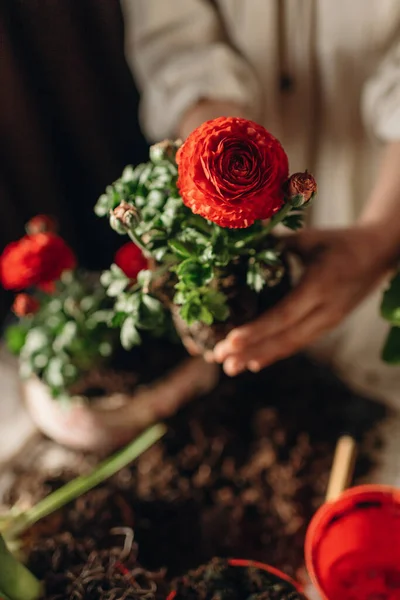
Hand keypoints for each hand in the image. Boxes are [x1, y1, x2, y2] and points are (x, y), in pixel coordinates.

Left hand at [210, 225, 396, 375]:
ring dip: (259, 357)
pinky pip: (298, 343)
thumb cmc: (340, 242)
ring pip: (291, 345)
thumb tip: (238, 248)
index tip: (231, 341)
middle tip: (221, 360)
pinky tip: (254, 362)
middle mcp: (325, 310)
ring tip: (231, 367)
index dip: (257, 331)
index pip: (284, 315)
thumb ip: (275, 246)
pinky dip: (275, 353)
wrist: (379, 254)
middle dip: (250, 351)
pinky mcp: (327, 325)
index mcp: (319, 286)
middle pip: (285, 338)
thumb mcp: (309, 239)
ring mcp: (328, 321)